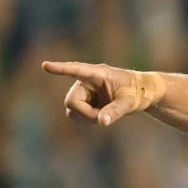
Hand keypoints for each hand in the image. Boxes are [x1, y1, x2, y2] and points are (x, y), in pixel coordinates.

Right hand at [41, 61, 165, 125]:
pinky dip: (86, 119)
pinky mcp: (84, 100)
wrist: (142, 93)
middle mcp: (86, 81)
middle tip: (102, 117)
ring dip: (86, 117)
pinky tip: (100, 114)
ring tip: (104, 114)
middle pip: (71, 101)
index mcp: (98, 74)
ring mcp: (84, 91)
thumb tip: (102, 122)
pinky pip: (76, 113)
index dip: (60, 69)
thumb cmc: (137, 92)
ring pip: (72, 109)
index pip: (76, 70)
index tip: (45, 66)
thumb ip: (116, 111)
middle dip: (85, 114)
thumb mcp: (129, 102)